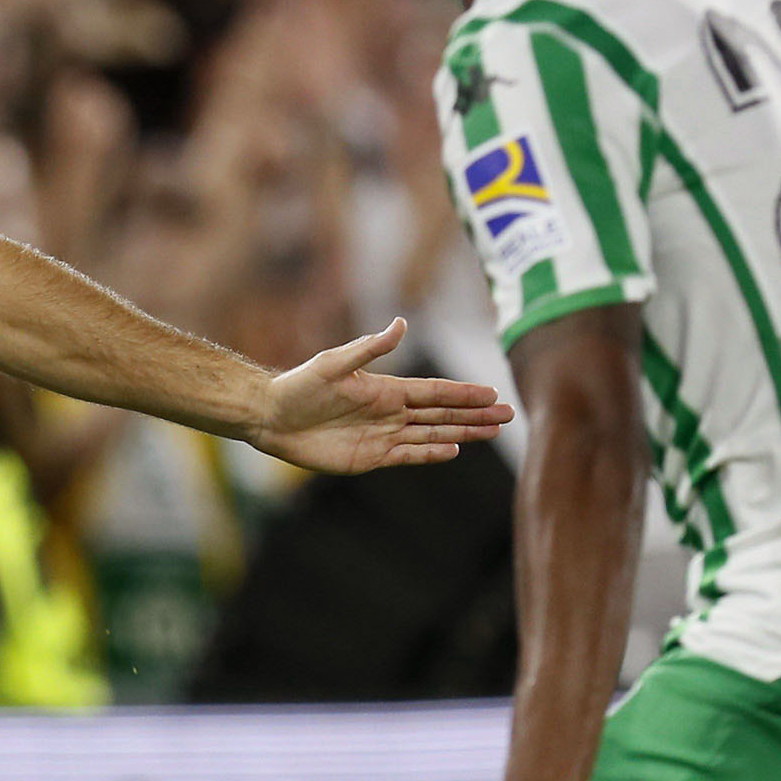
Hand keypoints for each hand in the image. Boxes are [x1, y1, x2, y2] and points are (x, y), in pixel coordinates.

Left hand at [253, 318, 510, 472]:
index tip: (492, 393)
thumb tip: (401, 324)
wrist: (272, 418)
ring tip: (492, 432)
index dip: (464, 393)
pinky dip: (432, 453)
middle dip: (475, 414)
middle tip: (508, 415)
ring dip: (463, 433)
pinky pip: (409, 455)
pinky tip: (455, 450)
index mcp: (386, 388)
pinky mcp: (370, 457)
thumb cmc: (299, 386)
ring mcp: (383, 435)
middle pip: (443, 413)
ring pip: (433, 434)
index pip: (435, 391)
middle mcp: (390, 412)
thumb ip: (369, 349)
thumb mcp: (334, 363)